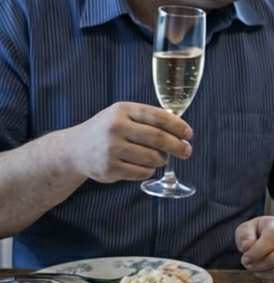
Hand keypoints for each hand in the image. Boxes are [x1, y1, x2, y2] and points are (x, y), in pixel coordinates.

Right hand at [67, 102, 192, 182]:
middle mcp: (116, 128)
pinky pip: (143, 172)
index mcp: (123, 110)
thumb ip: (148, 118)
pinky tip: (144, 166)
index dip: (178, 126)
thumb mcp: (123, 115)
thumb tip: (181, 128)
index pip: (158, 117)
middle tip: (187, 151)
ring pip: (153, 158)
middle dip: (178, 146)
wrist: (75, 150)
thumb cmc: (107, 130)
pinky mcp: (110, 169)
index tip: (189, 134)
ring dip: (162, 160)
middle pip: (159, 139)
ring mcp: (111, 149)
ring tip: (159, 158)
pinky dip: (149, 170)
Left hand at [235, 216, 273, 282]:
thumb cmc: (261, 233)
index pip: (269, 240)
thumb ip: (244, 235)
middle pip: (272, 260)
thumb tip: (247, 247)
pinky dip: (272, 281)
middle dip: (255, 266)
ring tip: (257, 268)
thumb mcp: (248, 228)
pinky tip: (266, 273)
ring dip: (262, 274)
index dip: (254, 253)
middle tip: (248, 264)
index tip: (245, 257)